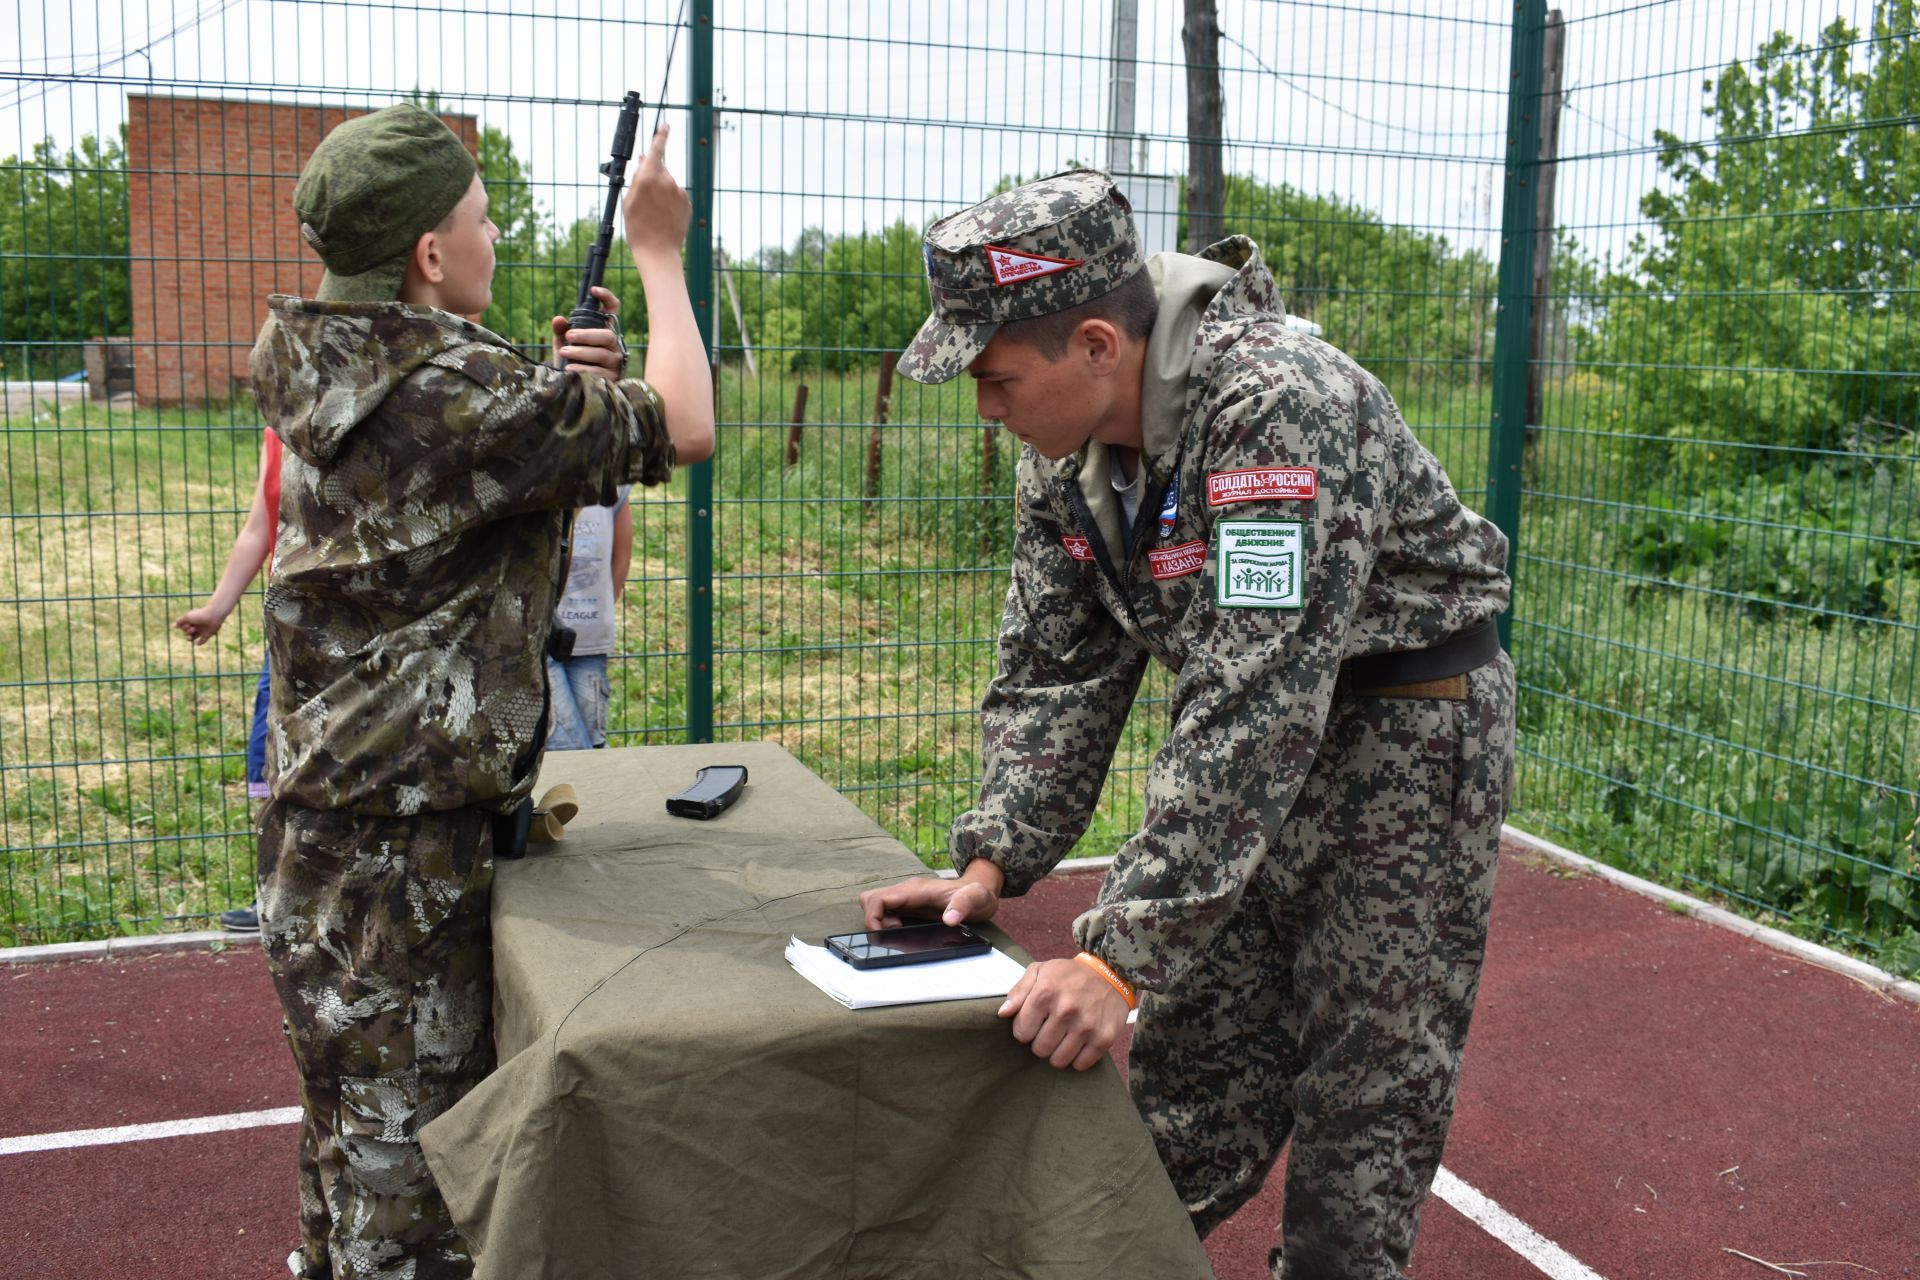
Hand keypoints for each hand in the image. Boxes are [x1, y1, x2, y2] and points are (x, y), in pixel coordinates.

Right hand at [173, 605, 225, 644]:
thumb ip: (180, 621)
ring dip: (189, 638)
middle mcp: (196, 625)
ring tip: (191, 636)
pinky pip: (202, 641)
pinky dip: (199, 643)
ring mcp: (202, 630)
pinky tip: (197, 642)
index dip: (183, 627)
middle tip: (192, 628)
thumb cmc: (200, 615)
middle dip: (187, 632)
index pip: (183, 627)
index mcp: (191, 620)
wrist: (214, 616)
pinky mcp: (208, 634)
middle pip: (187, 632)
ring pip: (192, 637)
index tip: (186, 624)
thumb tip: (174, 626)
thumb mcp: (187, 617)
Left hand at [551, 286, 625, 381]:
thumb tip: (558, 319)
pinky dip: (583, 370)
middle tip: (569, 336)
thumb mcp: (564, 346)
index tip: (594, 291)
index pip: (612, 311)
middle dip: (587, 334)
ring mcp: (615, 362)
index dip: (607, 298)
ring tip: (564, 353)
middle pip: (607, 335)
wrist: (575, 388)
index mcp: (603, 331)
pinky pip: (600, 372)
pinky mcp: (614, 378)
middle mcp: (613, 345)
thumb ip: (561, 332)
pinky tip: (569, 370)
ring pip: (602, 353)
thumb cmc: (572, 363)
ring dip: (581, 352)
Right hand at [622, 124, 690, 264]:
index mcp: (649, 178)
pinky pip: (677, 195)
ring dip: (661, 190)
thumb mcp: (629, 200)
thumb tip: (645, 158)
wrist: (658, 251)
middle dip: (653, 174)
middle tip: (644, 196)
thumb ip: (638, 176)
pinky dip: (670, 200)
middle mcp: (667, 181)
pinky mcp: (687, 202)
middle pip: (660, 168)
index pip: (657, 150)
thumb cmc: (638, 227)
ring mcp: (679, 192)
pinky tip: (664, 215)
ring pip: (668, 183)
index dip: (661, 136)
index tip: (665, 125)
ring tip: (653, 212)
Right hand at [860, 873, 998, 930]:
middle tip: (893, 933)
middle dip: (873, 920)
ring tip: (899, 932)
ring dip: (879, 921)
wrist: (982, 890)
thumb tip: (949, 920)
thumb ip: (962, 906)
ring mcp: (907, 897)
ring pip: (876, 905)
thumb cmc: (977, 894)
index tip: (887, 933)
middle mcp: (907, 891)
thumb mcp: (975, 899)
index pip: (878, 898)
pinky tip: (904, 931)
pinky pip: (886, 911)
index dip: (873, 918)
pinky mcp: (909, 905)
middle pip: (870, 899)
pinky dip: (886, 923)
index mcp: (915, 890)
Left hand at [999, 957, 1131, 1070]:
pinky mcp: (1104, 1038)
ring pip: (1058, 1061)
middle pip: (1039, 1049)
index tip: (1035, 1022)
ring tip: (1064, 1036)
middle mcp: (1065, 1010)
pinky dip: (1078, 1058)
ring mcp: (1086, 1026)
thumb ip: (1018, 992)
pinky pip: (1081, 1064)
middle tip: (1051, 1029)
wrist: (1112, 973)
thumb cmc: (1070, 975)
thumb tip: (1002, 1013)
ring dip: (1058, 1052)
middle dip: (1042, 1041)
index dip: (1026, 1029)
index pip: (1021, 1033)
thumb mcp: (1041, 971)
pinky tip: (1079, 1042)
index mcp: (1045, 993)